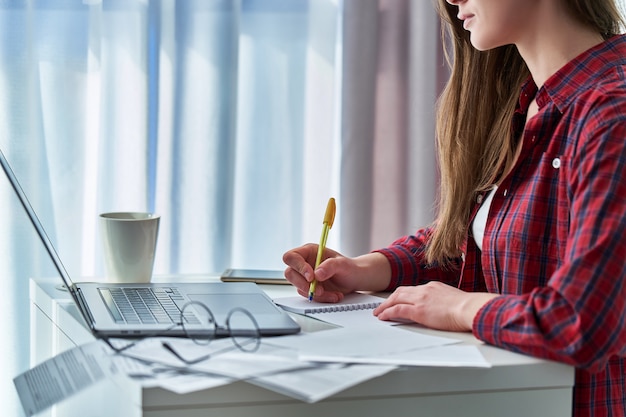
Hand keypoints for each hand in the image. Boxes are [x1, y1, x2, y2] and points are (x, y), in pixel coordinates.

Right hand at [282, 244, 390, 301]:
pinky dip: (321, 299)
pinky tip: (334, 295)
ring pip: (299, 287)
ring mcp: (305, 277)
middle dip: (304, 284)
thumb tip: (317, 273)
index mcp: (309, 251)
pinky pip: (309, 296)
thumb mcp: (343, 264)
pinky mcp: (309, 288)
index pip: (292, 256)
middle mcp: (304, 263)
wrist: (354, 280)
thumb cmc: (349, 267)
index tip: (311, 276)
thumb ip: (330, 265)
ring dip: (315, 294)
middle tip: (319, 290)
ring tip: (333, 293)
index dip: (298, 266)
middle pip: (290, 273)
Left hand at [373, 282, 498, 331]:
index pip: (413, 289)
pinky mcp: (418, 310)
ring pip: (396, 298)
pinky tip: (382, 317)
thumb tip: (444, 309)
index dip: (403, 295)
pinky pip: (397, 310)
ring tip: (378, 312)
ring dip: (385, 305)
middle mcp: (425, 290)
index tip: (398, 300)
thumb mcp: (454, 299)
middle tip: (382, 306)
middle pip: (401, 291)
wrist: (470, 308)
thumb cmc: (468, 307)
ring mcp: (420, 299)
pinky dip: (388, 312)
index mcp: (433, 287)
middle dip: (390, 298)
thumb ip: (444, 301)